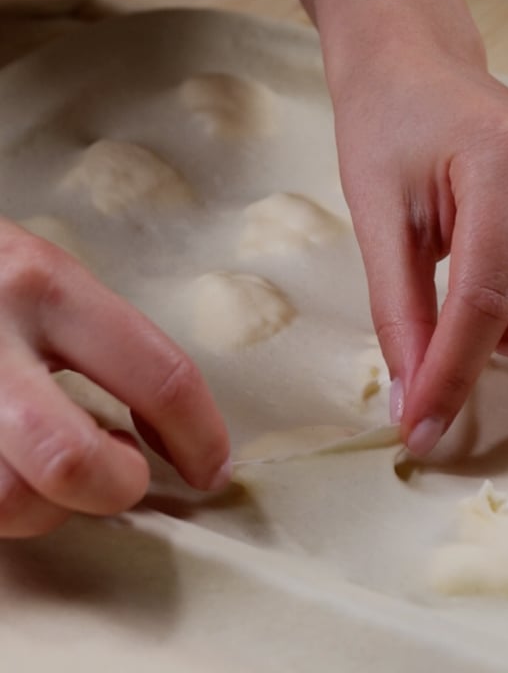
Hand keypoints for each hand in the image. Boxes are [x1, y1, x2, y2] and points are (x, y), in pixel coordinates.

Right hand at [0, 219, 229, 536]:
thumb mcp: (39, 276)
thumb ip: (93, 341)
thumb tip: (155, 432)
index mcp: (45, 286)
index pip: (158, 374)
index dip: (200, 436)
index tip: (211, 469)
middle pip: (73, 461)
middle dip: (115, 486)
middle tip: (120, 472)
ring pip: (8, 503)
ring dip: (44, 507)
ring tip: (44, 469)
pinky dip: (1, 506)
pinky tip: (6, 468)